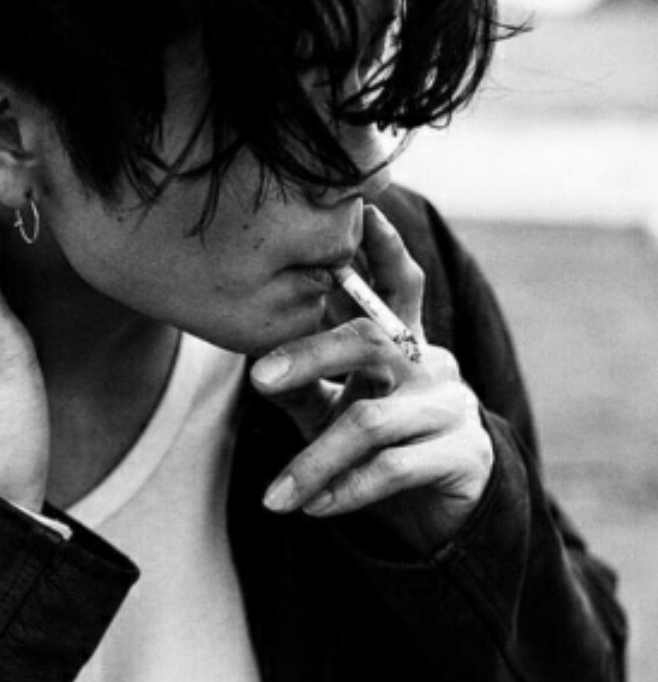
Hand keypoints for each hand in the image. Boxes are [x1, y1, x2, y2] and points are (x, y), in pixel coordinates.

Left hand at [249, 205, 493, 553]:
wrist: (447, 504)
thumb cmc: (380, 441)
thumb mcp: (335, 407)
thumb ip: (302, 384)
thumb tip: (256, 368)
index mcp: (401, 342)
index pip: (399, 284)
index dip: (385, 248)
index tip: (365, 210)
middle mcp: (428, 362)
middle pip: (369, 340)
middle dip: (310, 354)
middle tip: (257, 378)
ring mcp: (448, 406)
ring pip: (369, 422)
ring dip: (313, 462)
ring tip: (275, 496)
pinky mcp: (461, 455)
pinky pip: (393, 469)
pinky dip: (346, 490)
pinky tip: (314, 507)